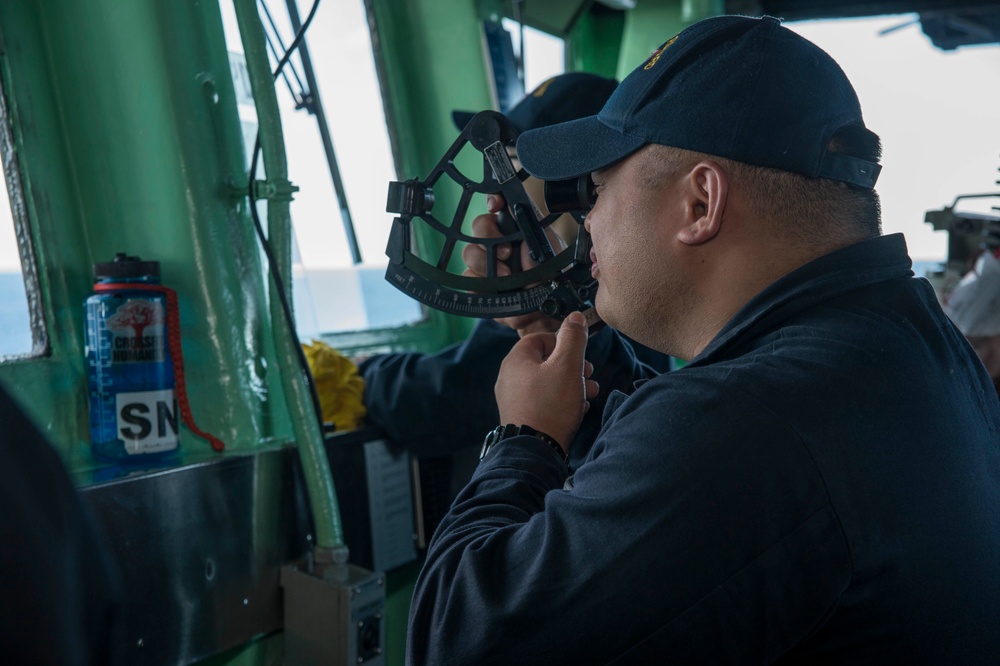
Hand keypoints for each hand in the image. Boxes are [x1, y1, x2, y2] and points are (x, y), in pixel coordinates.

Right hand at [462, 194, 566, 336]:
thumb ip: (536, 239)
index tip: (495, 205)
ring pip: (469, 252)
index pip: (500, 204)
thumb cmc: (553, 279)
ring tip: (506, 276)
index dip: (494, 199)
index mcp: (517, 228)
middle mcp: (499, 241)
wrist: (546, 311)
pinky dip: (478, 284)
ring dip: (485, 263)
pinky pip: (467, 279)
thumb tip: (520, 233)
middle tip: (506, 252)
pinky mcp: (478, 284)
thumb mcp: (552, 253)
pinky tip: (495, 290)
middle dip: (488, 235)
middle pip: (478, 225)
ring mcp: (486, 262)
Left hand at [495, 312, 598, 452]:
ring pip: (547, 383)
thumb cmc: (550, 406)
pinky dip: (561, 401)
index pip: (540, 338)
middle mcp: (510, 378)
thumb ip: (573, 339)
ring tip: (590, 392)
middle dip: (572, 366)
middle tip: (589, 374)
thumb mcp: (567, 366)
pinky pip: (544, 401)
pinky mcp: (521, 417)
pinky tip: (578, 409)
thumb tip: (575, 317)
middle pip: (545, 362)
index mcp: (516, 360)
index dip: (563, 342)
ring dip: (571, 384)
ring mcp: (514, 399)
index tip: (580, 352)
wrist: (534, 451)